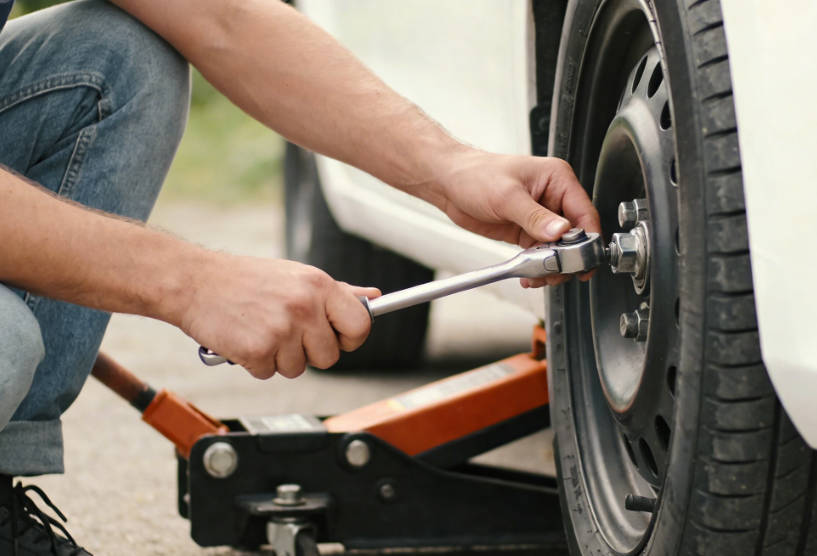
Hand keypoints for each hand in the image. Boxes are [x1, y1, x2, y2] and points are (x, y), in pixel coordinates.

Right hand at [177, 254, 378, 378]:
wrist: (195, 282)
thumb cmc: (246, 280)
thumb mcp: (296, 276)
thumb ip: (338, 292)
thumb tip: (373, 298)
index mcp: (319, 285)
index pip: (360, 325)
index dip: (350, 338)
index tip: (337, 337)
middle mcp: (304, 306)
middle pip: (329, 357)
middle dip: (308, 352)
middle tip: (285, 331)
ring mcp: (281, 330)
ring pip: (297, 369)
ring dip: (279, 358)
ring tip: (261, 330)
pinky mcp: (257, 350)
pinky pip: (268, 373)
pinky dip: (255, 363)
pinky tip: (245, 339)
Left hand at [436, 150, 599, 286]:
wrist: (449, 183)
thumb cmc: (475, 174)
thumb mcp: (506, 196)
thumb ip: (535, 216)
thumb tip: (560, 231)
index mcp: (557, 179)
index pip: (584, 213)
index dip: (587, 239)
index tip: (582, 260)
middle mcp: (553, 198)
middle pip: (575, 236)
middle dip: (567, 258)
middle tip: (554, 271)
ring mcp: (541, 217)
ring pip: (559, 249)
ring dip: (551, 266)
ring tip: (537, 275)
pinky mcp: (527, 231)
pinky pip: (541, 254)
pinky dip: (538, 267)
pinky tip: (529, 274)